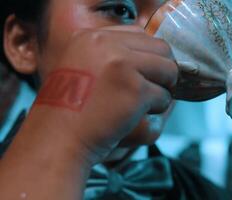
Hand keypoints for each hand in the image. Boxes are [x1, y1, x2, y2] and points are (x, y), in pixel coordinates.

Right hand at [28, 26, 177, 164]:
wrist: (57, 140)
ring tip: (145, 104)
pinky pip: (164, 96)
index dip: (149, 55)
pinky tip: (138, 116)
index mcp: (92, 37)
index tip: (148, 71)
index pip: (140, 34)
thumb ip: (108, 55)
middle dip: (163, 71)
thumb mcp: (79, 68)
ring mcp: (123, 65)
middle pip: (160, 49)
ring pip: (168, 71)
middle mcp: (108, 45)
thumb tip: (149, 57)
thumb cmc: (68, 111)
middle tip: (156, 87)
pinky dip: (157, 109)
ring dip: (163, 90)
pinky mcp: (135, 90)